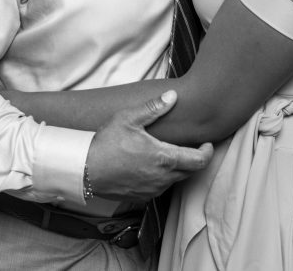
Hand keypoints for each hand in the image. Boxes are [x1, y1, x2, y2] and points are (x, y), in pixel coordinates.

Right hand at [85, 90, 213, 200]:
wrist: (84, 169)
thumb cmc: (106, 143)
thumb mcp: (129, 118)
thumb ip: (154, 108)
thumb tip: (173, 96)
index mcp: (164, 158)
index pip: (199, 161)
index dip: (208, 152)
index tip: (207, 144)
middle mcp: (162, 178)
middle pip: (190, 171)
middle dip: (194, 159)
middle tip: (190, 146)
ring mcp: (152, 190)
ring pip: (175, 180)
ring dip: (177, 168)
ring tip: (168, 153)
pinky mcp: (142, 197)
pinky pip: (160, 187)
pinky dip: (162, 177)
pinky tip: (150, 166)